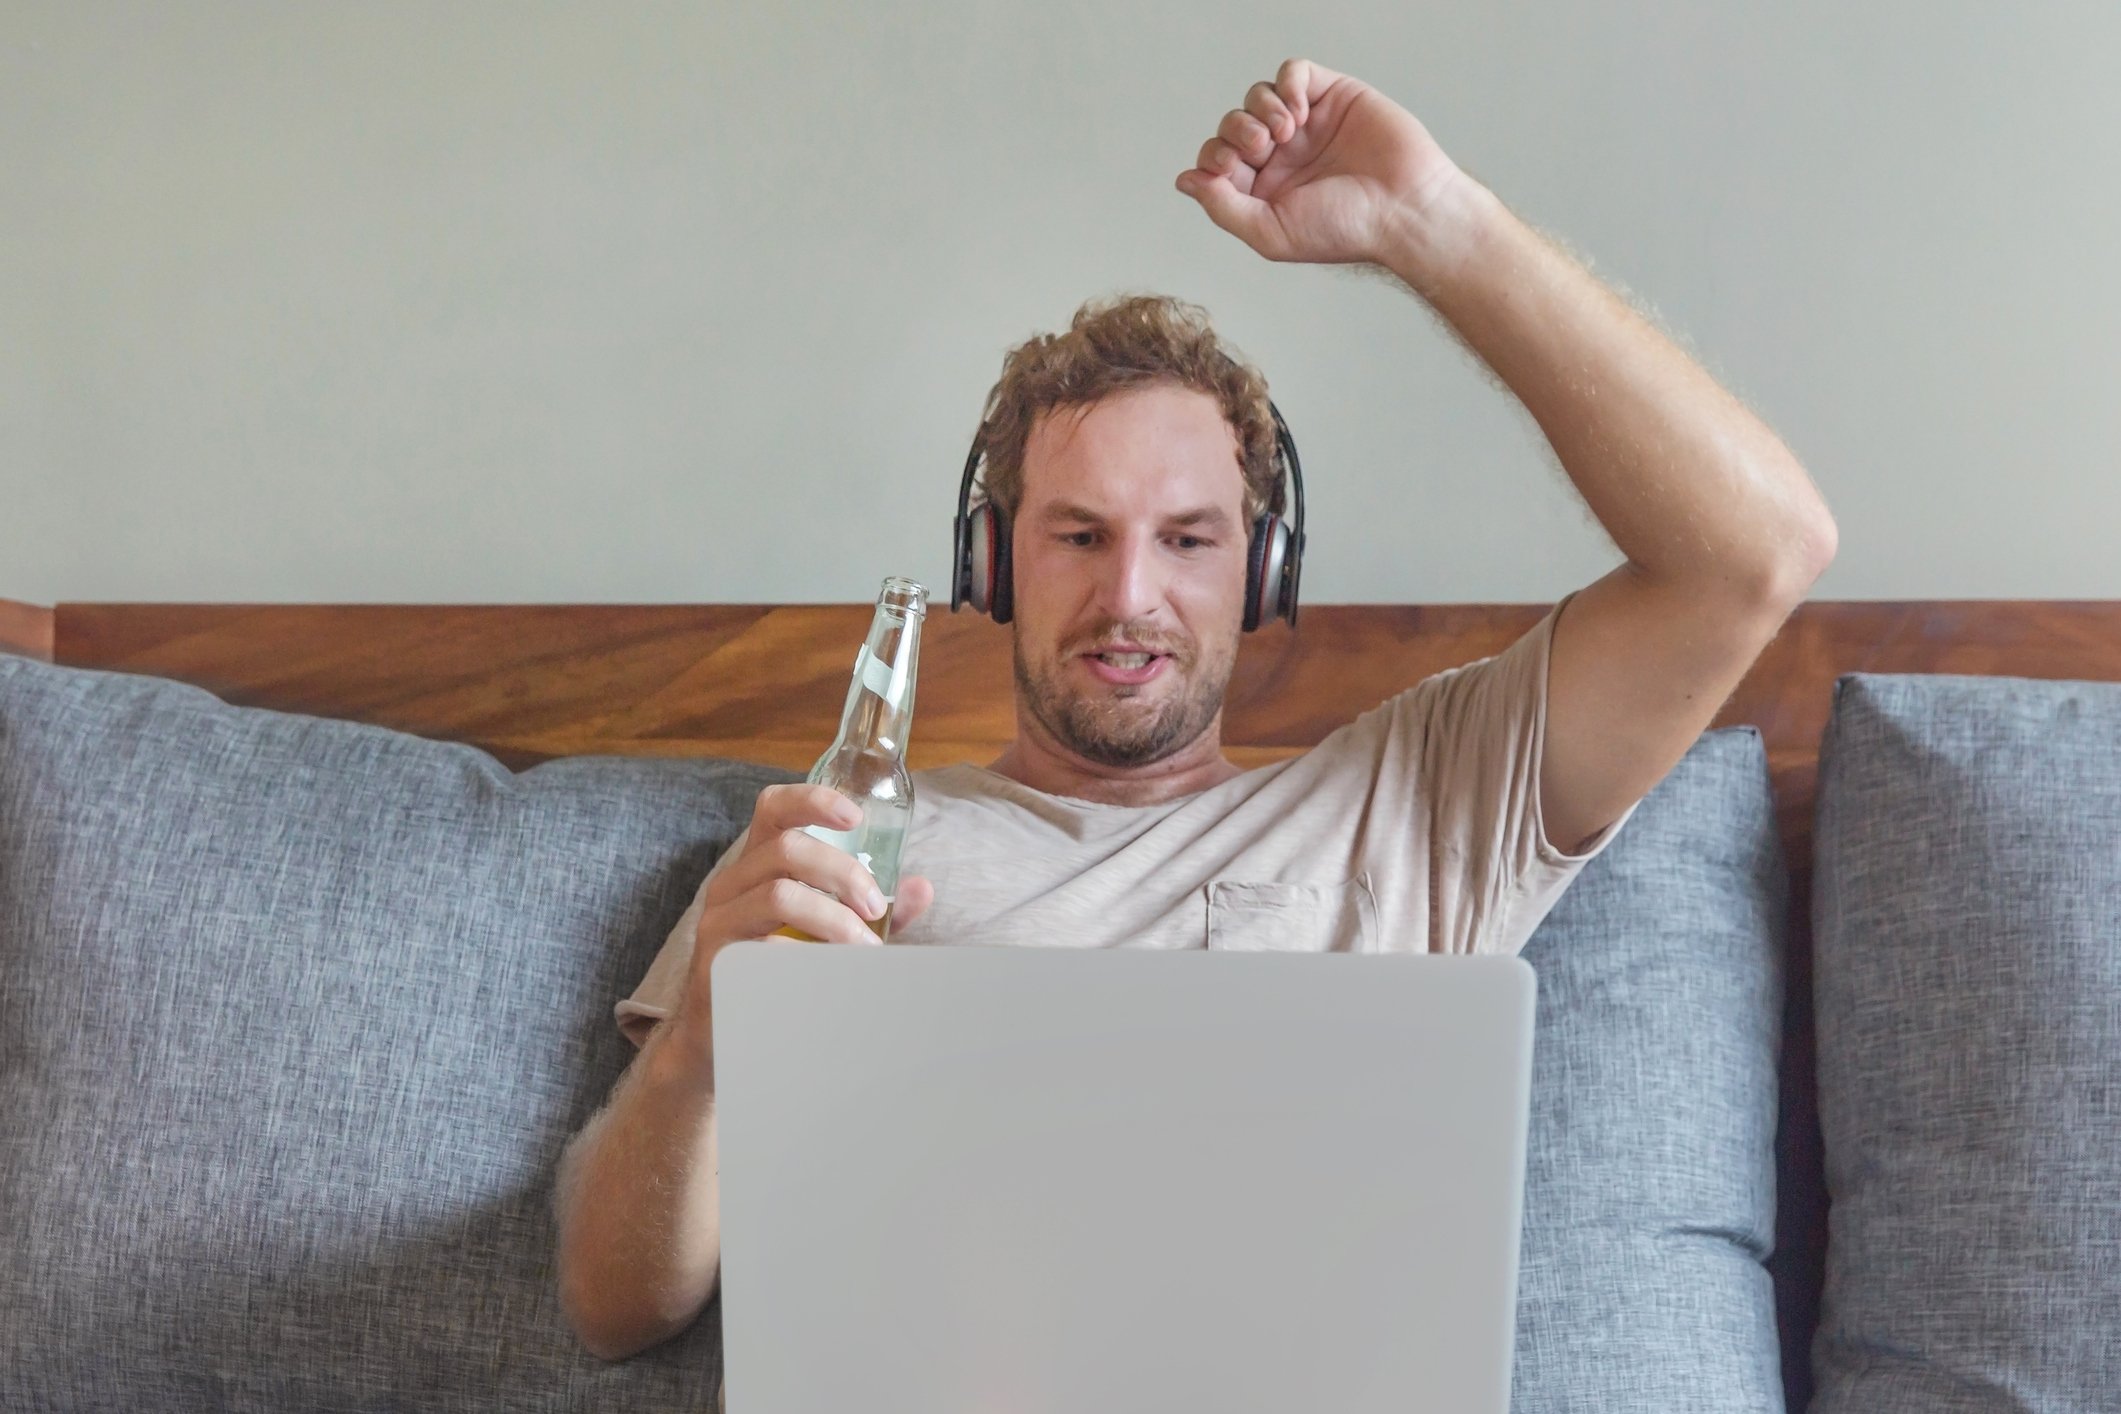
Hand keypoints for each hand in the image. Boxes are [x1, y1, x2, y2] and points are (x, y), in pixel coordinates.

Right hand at [680, 783, 935, 1028]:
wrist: (723, 1031)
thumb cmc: (780, 966)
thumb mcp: (827, 928)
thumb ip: (869, 908)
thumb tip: (920, 888)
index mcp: (759, 862)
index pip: (774, 808)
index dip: (814, 800)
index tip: (857, 817)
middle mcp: (733, 882)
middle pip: (787, 848)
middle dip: (842, 873)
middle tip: (875, 908)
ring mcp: (720, 920)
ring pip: (778, 895)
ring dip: (833, 918)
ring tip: (864, 947)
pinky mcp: (717, 961)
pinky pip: (763, 948)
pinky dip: (807, 957)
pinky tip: (828, 974)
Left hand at [1174, 57, 1467, 267]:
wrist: (1403, 208)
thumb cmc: (1344, 229)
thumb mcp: (1270, 231)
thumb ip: (1223, 207)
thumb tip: (1184, 180)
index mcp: (1263, 189)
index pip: (1216, 159)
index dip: (1213, 157)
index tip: (1231, 169)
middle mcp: (1282, 155)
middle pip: (1232, 123)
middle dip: (1237, 132)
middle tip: (1263, 149)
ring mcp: (1307, 123)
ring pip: (1257, 95)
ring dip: (1260, 109)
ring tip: (1287, 132)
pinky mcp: (1333, 96)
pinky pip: (1293, 71)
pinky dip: (1286, 84)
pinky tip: (1298, 110)